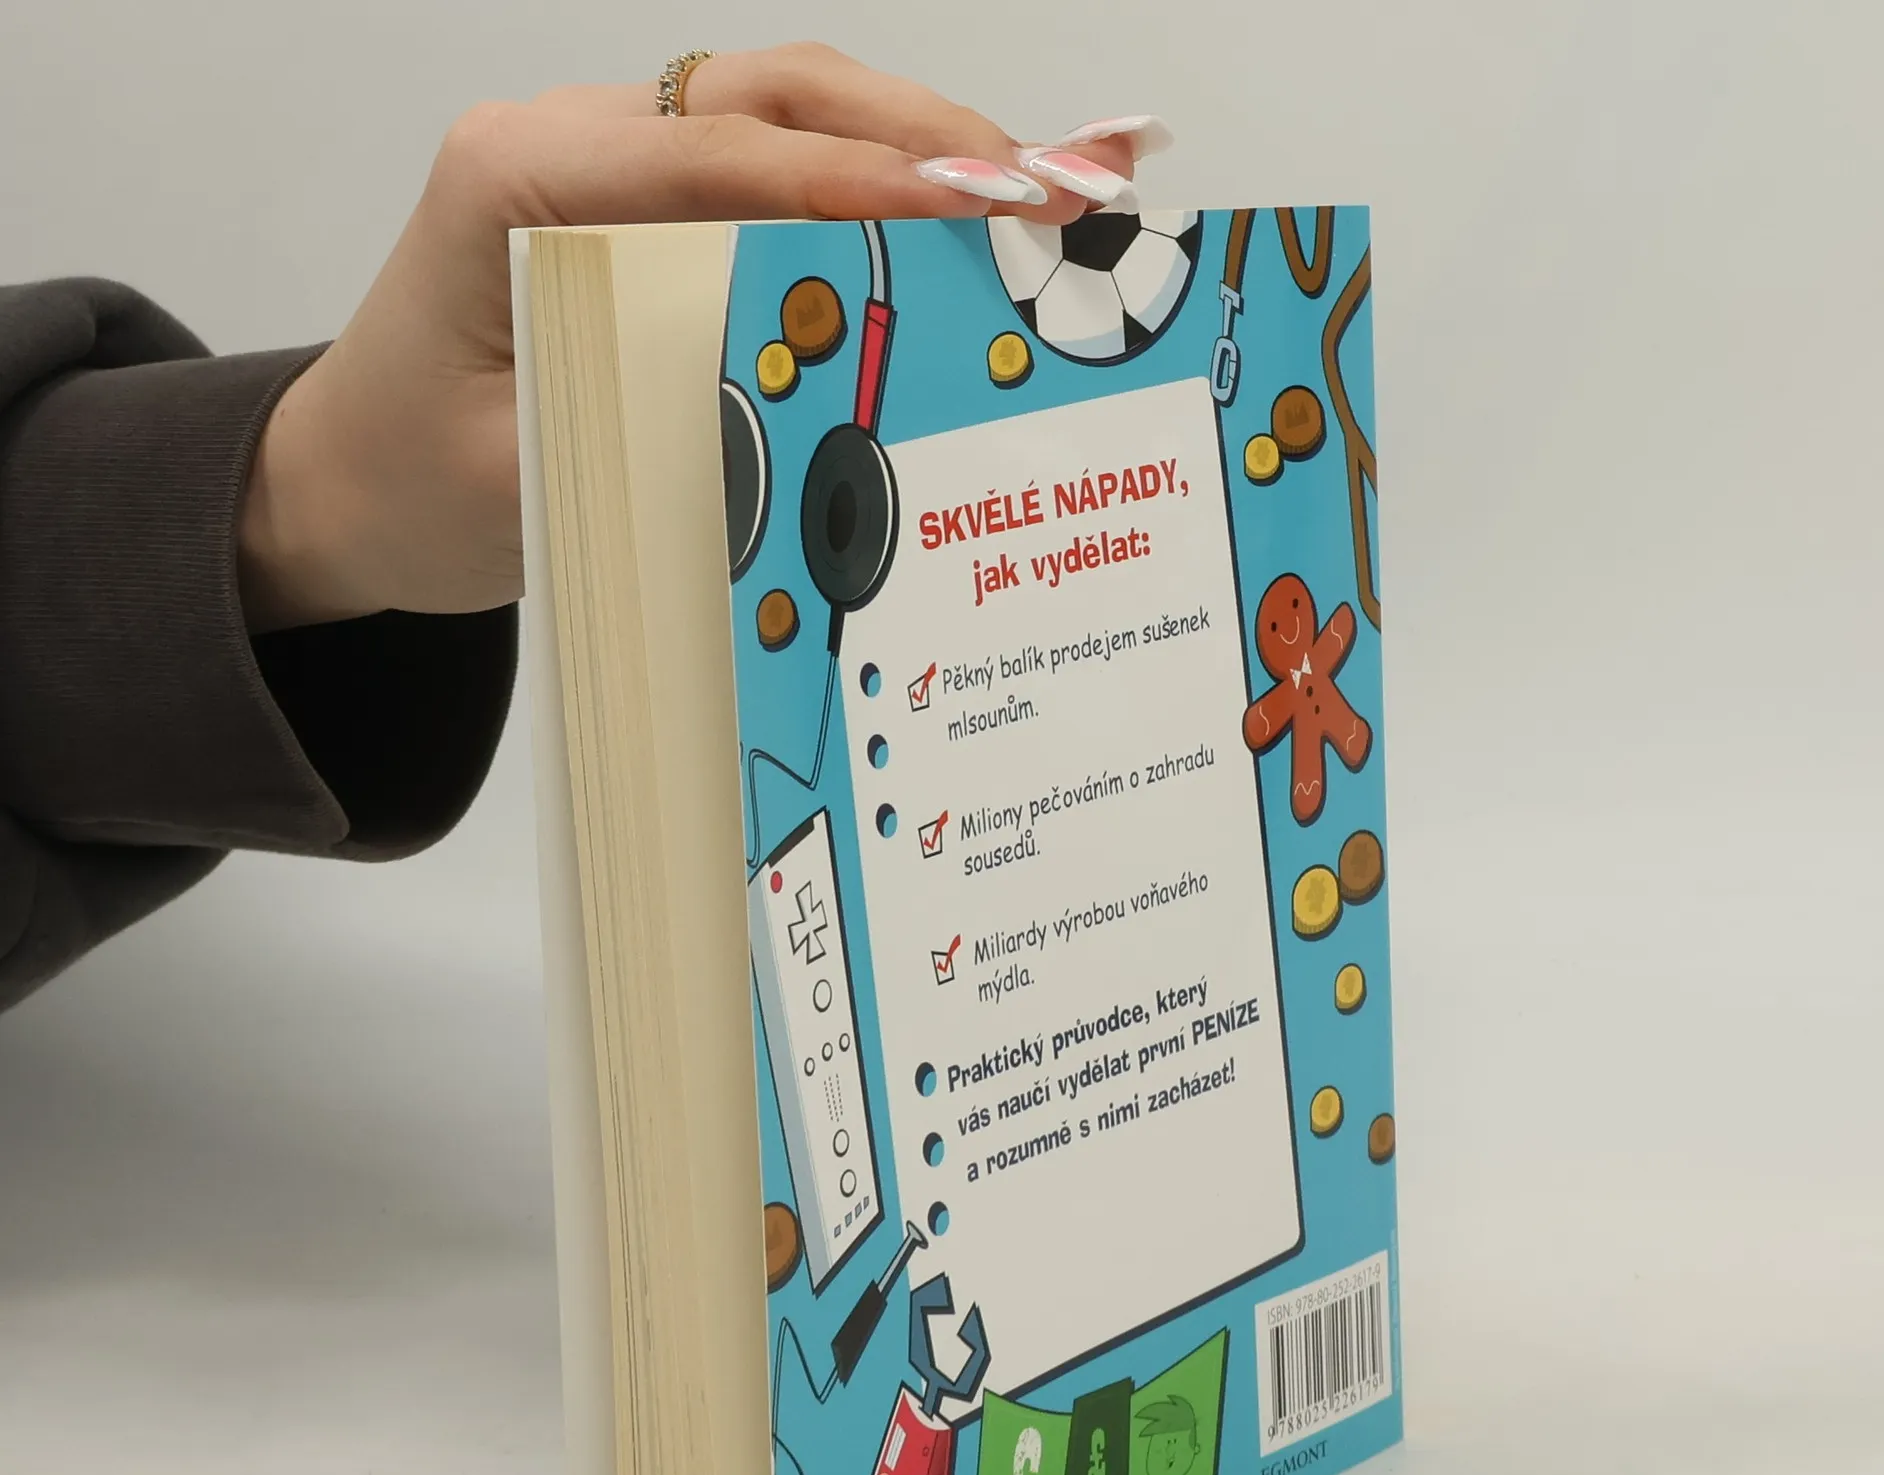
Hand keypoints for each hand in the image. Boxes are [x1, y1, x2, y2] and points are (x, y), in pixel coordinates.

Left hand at [237, 45, 1168, 631]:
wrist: (345, 483)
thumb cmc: (409, 482)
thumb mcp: (523, 481)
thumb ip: (653, 428)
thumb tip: (811, 412)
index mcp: (518, 180)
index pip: (717, 157)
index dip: (856, 180)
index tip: (974, 211)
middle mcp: (575, 144)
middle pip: (774, 95)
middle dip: (922, 138)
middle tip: (1051, 190)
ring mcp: (616, 167)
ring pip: (789, 111)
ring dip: (917, 147)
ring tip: (1043, 192)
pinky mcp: (649, 210)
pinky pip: (778, 169)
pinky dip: (878, 184)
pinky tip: (967, 212)